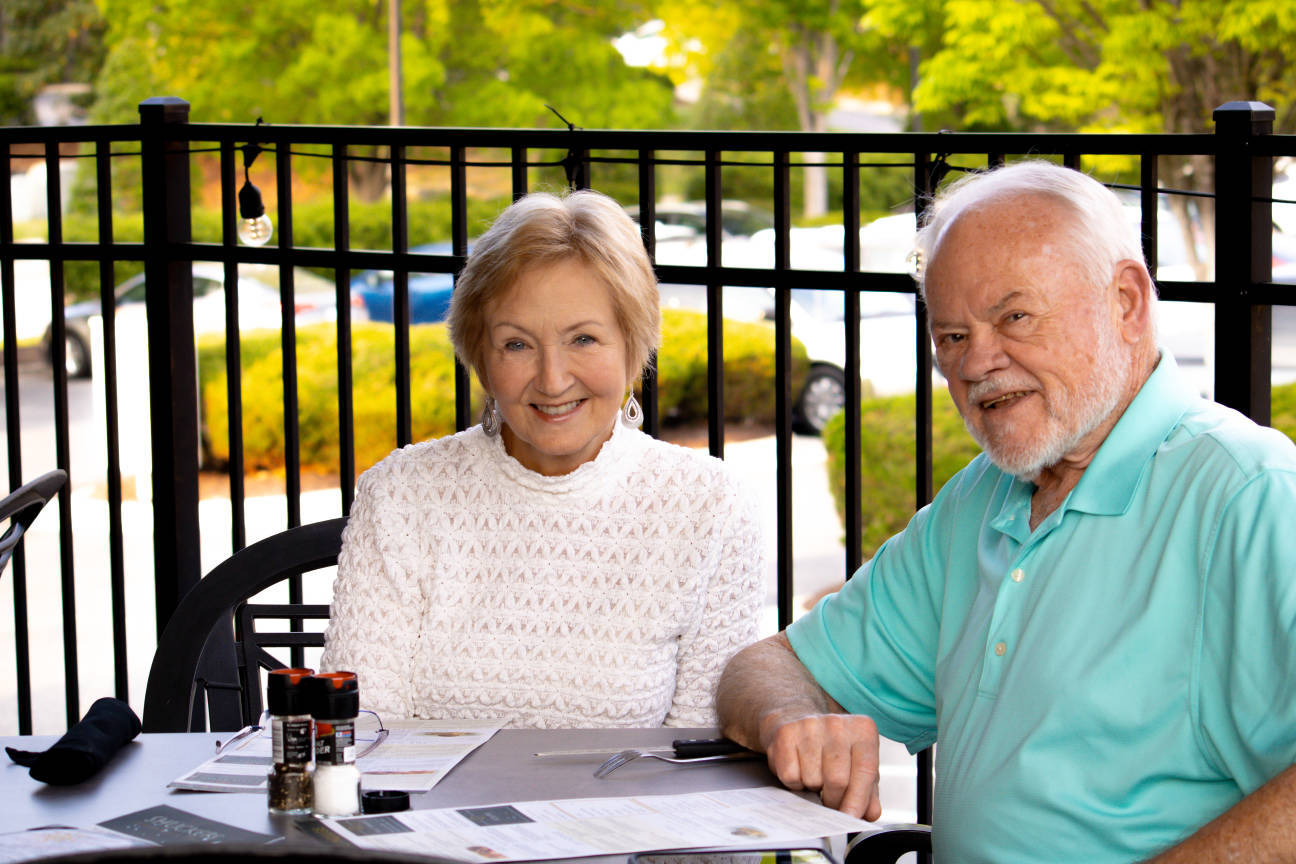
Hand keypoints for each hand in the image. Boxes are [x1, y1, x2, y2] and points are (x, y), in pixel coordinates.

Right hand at [762, 712, 882, 819]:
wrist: (797, 719)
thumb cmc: (833, 749)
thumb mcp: (857, 765)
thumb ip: (868, 792)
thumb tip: (870, 813)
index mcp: (862, 730)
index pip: (865, 771)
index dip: (858, 800)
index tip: (851, 818)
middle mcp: (837, 723)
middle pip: (837, 780)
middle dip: (834, 800)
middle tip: (830, 802)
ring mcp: (809, 725)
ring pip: (812, 779)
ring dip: (813, 789)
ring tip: (815, 777)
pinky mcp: (785, 733)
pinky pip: (790, 776)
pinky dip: (794, 783)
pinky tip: (799, 770)